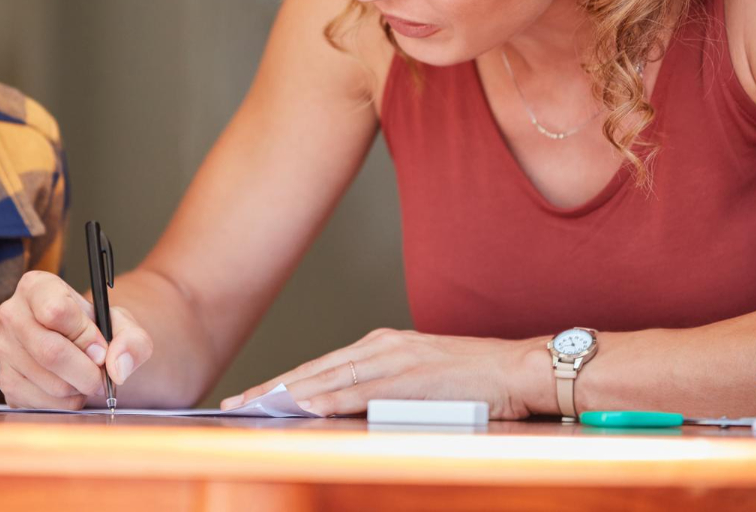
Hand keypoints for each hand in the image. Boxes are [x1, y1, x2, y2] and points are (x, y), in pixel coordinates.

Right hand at [0, 270, 152, 408]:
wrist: (80, 347)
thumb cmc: (96, 330)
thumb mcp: (122, 324)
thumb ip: (132, 340)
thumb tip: (117, 367)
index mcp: (37, 287)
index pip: (56, 311)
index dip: (86, 335)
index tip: (101, 348)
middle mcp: (12, 315)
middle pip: (50, 351)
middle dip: (87, 371)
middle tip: (103, 376)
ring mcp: (4, 350)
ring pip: (49, 382)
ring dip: (80, 389)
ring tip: (88, 379)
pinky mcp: (5, 383)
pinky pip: (41, 404)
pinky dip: (67, 403)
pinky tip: (72, 389)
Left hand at [221, 328, 551, 418]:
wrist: (518, 369)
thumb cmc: (475, 380)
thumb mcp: (420, 378)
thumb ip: (383, 389)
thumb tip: (346, 409)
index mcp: (384, 346)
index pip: (322, 365)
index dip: (285, 381)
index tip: (254, 395)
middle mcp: (383, 346)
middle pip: (316, 369)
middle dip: (273, 387)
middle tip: (236, 402)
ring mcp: (395, 359)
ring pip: (329, 376)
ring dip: (289, 392)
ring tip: (256, 406)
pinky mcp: (410, 377)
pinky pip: (361, 390)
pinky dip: (330, 397)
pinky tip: (306, 406)